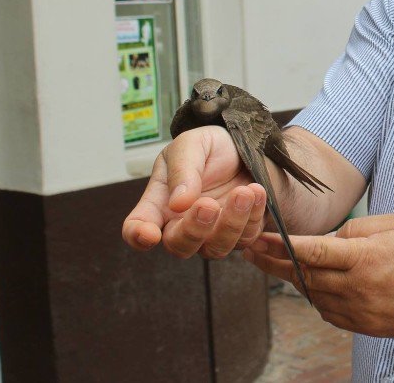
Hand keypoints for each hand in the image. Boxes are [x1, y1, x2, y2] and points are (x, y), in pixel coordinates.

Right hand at [122, 126, 268, 258]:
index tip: (149, 234)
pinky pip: (246, 238)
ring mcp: (212, 233)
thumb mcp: (192, 145)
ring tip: (244, 191)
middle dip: (194, 230)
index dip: (137, 236)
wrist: (248, 145)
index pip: (137, 227)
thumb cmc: (211, 147)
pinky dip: (253, 216)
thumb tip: (178, 203)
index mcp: (159, 203)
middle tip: (208, 204)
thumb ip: (183, 170)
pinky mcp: (241, 233)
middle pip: (179, 246)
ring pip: (216, 248)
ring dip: (231, 223)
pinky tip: (257, 191)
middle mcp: (182, 224)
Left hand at [248, 213, 393, 336]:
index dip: (283, 244)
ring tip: (276, 264)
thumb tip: (327, 237)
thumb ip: (357, 228)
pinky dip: (317, 297)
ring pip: (314, 295)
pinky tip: (312, 284)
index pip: (314, 250)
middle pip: (305, 275)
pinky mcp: (364, 327)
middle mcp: (358, 287)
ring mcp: (360, 311)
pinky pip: (329, 312)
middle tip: (252, 250)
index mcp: (365, 258)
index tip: (260, 238)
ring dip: (294, 279)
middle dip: (275, 262)